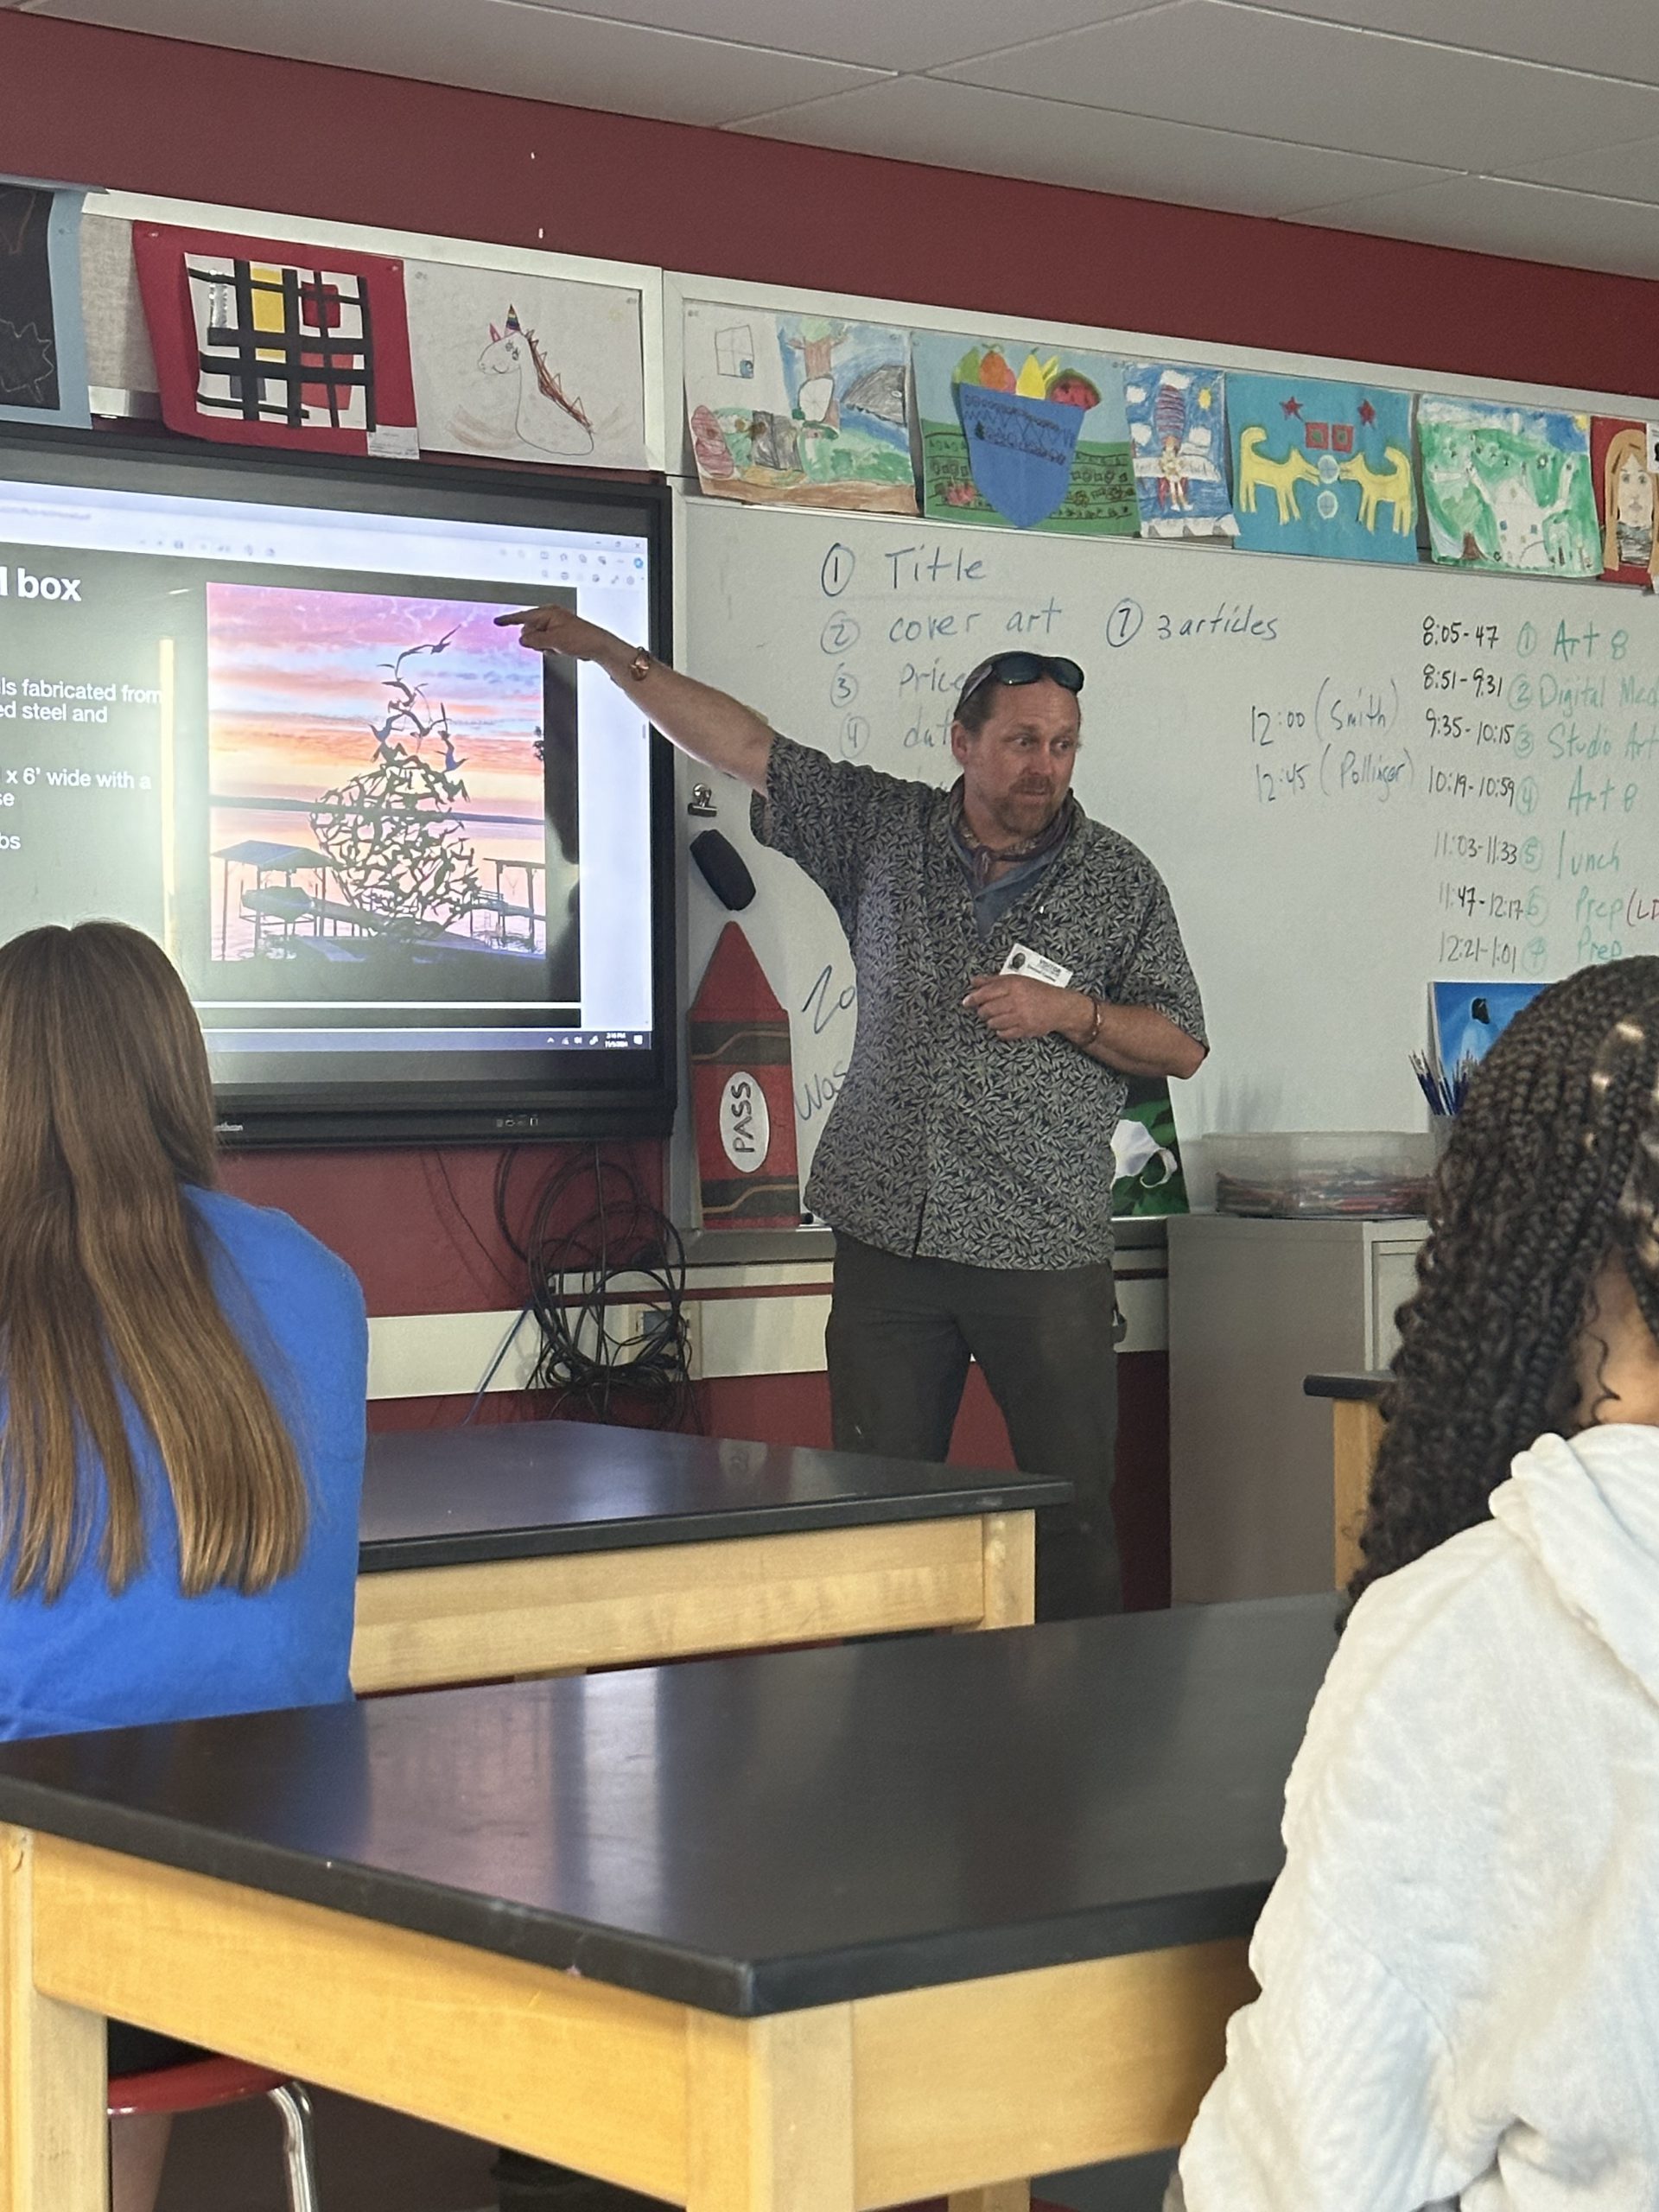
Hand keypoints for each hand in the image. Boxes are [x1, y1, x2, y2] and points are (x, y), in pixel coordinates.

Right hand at [494, 603, 623, 665]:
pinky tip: (561, 649)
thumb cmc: (580, 638)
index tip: (497, 621)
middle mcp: (550, 617)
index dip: (509, 620)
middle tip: (548, 645)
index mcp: (548, 613)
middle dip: (535, 640)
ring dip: (543, 646)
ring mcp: (554, 626)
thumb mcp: (553, 641)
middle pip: (529, 630)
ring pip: (537, 639)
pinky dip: (550, 648)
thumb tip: (522, 639)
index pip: (523, 616)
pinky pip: (546, 644)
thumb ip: (535, 640)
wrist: (598, 646)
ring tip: (558, 647)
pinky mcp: (558, 635)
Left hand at [962, 973, 1082, 1041]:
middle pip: (987, 1010)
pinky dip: (1000, 1031)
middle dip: (982, 1011)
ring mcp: (1020, 1017)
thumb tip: (975, 981)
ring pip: (993, 1023)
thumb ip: (994, 980)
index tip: (967, 1002)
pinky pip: (1003, 1034)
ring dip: (991, 1021)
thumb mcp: (1017, 979)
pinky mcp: (1024, 1030)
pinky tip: (1004, 1024)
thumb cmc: (1038, 992)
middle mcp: (1016, 1001)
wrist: (1060, 1007)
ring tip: (997, 1016)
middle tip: (984, 1009)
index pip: (986, 993)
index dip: (973, 998)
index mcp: (1014, 985)